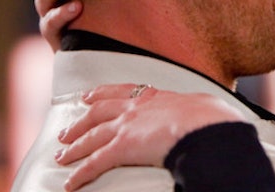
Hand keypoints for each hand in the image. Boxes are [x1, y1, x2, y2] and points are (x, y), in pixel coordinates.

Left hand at [56, 83, 246, 190]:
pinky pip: (95, 163)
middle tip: (66, 131)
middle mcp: (136, 108)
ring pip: (92, 136)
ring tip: (62, 156)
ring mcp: (127, 126)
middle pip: (99, 112)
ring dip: (74, 147)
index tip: (88, 96)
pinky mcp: (122, 148)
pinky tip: (71, 182)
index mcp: (156, 97)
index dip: (102, 93)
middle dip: (81, 122)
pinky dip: (80, 173)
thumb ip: (198, 110)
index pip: (122, 91)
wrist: (204, 125)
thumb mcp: (203, 105)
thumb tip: (213, 116)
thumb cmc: (211, 117)